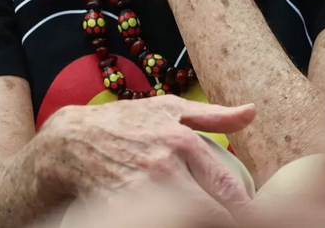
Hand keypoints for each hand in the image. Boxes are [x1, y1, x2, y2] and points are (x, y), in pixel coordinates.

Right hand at [39, 95, 256, 220]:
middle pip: (207, 211)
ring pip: (181, 220)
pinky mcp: (117, 209)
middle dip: (225, 221)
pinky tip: (173, 222)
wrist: (71, 141)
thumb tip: (251, 113)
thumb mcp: (170, 108)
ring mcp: (139, 191)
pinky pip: (150, 222)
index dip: (244, 209)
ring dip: (194, 222)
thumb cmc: (127, 123)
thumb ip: (214, 116)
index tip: (253, 218)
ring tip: (202, 221)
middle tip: (238, 224)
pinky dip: (165, 223)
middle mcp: (164, 167)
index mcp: (182, 141)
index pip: (225, 186)